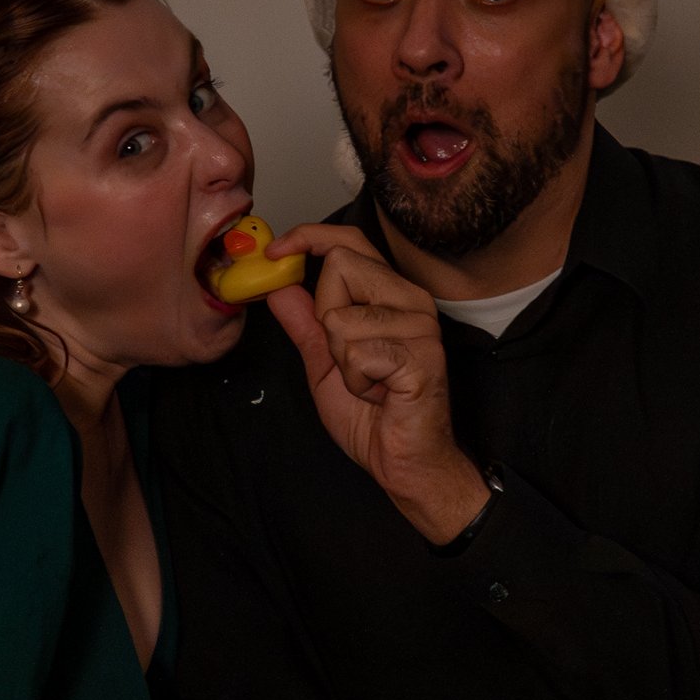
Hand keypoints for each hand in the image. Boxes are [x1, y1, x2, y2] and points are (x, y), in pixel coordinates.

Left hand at [264, 224, 490, 543]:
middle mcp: (410, 300)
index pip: (350, 241)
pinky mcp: (421, 356)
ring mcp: (420, 326)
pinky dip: (356, 382)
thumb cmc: (374, 416)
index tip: (278, 252)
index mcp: (390, 295)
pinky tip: (380, 394)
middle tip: (348, 357)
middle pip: (340, 267)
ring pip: (341, 317)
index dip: (309, 237)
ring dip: (341, 360)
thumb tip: (279, 288)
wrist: (405, 461)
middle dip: (325, 317)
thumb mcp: (324, 364)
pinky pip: (357, 353)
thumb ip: (305, 325)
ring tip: (369, 381)